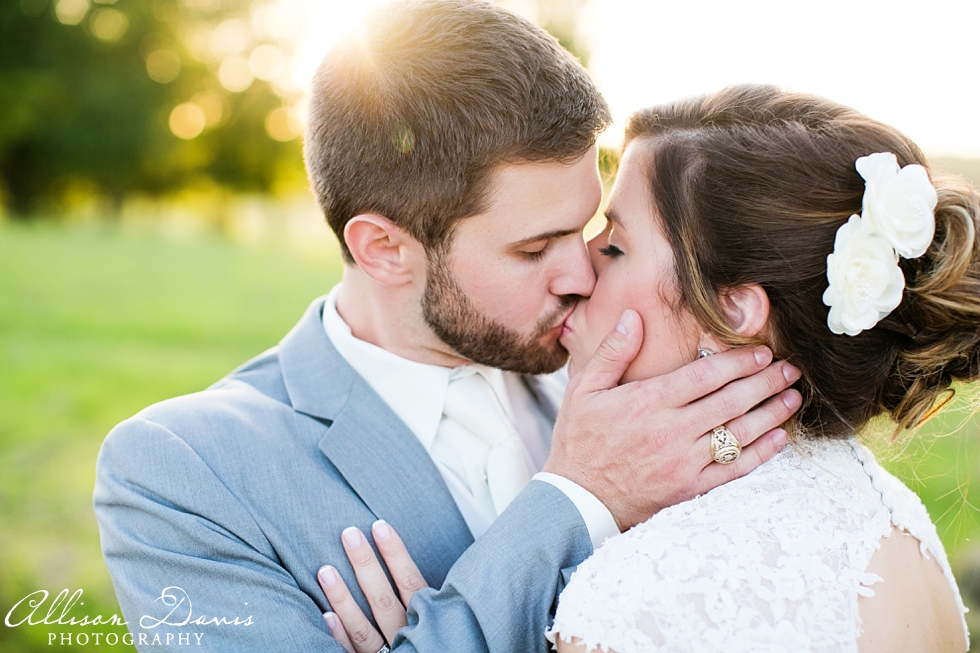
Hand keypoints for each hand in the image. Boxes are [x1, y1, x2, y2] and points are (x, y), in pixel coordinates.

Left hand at [317, 520, 428, 652]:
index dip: (395, 553)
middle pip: (383, 599)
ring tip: (324, 570)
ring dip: (342, 598)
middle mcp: (407, 636)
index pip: (410, 581)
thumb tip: (405, 554)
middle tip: (348, 534)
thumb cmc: (439, 638)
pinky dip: (338, 636)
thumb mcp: (441, 614)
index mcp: (427, 619)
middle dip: (365, 564)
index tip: (379, 525)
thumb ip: (427, 595)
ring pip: (362, 628)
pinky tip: (324, 616)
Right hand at [544, 310, 801, 529]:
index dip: (739, 362)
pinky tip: (779, 437)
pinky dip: (761, 452)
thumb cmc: (580, 440)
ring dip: (772, 413)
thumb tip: (633, 317)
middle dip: (766, 382)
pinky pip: (735, 469)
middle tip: (790, 369)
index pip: (706, 375)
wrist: (578, 499)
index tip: (762, 352)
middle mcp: (671, 430)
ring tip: (793, 397)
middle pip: (731, 401)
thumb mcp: (584, 389)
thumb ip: (612, 352)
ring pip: (739, 433)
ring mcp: (683, 462)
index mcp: (648, 401)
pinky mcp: (690, 488)